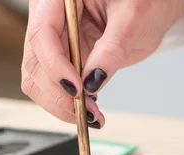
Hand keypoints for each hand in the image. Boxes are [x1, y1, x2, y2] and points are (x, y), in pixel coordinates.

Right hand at [21, 0, 183, 127]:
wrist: (149, 8)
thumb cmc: (144, 1)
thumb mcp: (132, 20)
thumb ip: (111, 49)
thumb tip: (92, 81)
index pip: (42, 33)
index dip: (55, 65)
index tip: (76, 90)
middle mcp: (49, 16)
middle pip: (35, 60)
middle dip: (57, 92)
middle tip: (86, 112)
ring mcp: (52, 38)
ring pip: (37, 77)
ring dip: (59, 103)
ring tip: (91, 115)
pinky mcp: (60, 58)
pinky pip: (51, 84)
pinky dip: (65, 102)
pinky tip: (88, 107)